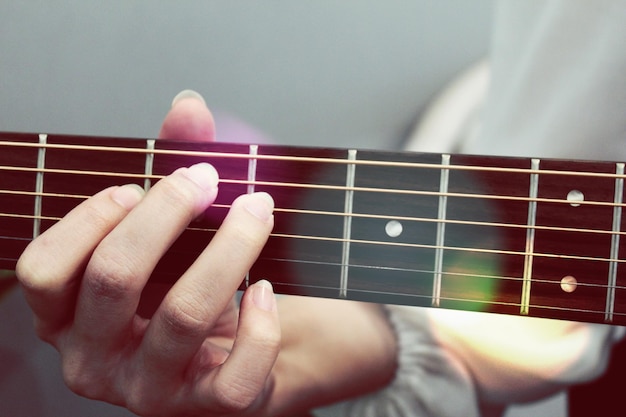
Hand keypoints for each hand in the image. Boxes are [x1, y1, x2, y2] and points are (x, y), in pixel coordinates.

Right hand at [16, 91, 280, 415]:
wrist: (237, 342)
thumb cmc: (189, 279)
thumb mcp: (170, 229)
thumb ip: (172, 164)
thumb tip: (188, 106)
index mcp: (66, 316)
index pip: (45, 268)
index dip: (92, 216)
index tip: (140, 183)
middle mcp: (95, 359)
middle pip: (115, 279)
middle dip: (167, 213)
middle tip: (211, 178)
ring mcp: (150, 390)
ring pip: (184, 314)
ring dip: (230, 248)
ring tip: (257, 209)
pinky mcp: (205, 408)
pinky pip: (234, 376)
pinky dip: (260, 326)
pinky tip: (267, 290)